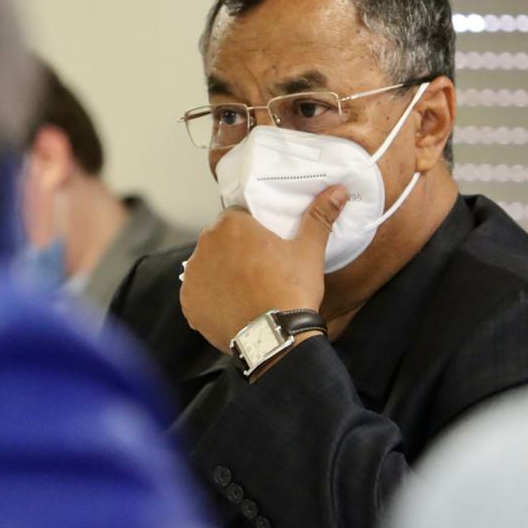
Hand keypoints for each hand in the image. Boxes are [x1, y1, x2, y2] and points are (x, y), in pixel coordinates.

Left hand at [179, 185, 348, 353]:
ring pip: (208, 266)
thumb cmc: (291, 289)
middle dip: (234, 250)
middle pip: (220, 241)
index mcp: (231, 225)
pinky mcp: (189, 303)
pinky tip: (232, 306)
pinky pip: (198, 294)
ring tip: (246, 290)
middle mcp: (205, 245)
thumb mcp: (309, 250)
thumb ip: (319, 217)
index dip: (251, 230)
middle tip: (258, 269)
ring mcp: (193, 276)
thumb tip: (338, 190)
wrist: (276, 337)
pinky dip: (211, 299)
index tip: (264, 245)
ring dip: (221, 273)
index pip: (237, 217)